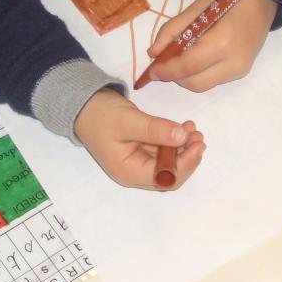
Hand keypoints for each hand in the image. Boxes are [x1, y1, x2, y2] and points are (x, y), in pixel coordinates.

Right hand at [74, 89, 205, 189]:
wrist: (83, 102)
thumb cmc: (101, 114)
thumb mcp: (128, 120)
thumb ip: (155, 129)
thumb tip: (182, 137)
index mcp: (128, 171)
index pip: (164, 179)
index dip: (185, 164)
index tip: (197, 144)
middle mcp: (134, 171)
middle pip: (169, 175)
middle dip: (187, 157)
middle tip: (198, 135)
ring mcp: (137, 160)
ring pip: (168, 162)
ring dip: (182, 147)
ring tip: (192, 128)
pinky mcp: (140, 149)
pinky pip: (162, 150)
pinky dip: (174, 140)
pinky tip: (183, 127)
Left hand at [147, 0, 276, 91]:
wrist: (261, 1)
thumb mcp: (197, 8)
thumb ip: (173, 30)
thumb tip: (153, 52)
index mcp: (222, 41)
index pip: (188, 65)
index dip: (167, 70)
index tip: (151, 70)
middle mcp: (234, 61)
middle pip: (195, 83)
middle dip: (174, 77)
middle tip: (162, 65)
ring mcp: (240, 70)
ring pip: (203, 85)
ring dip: (185, 77)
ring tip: (177, 60)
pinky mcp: (242, 72)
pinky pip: (213, 80)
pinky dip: (198, 74)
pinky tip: (194, 59)